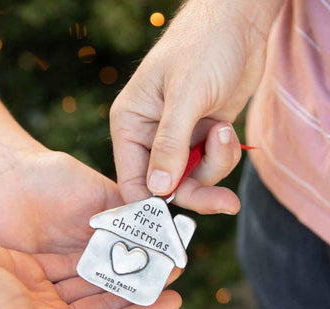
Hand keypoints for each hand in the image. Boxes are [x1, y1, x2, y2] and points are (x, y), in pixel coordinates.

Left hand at [0, 150, 183, 308]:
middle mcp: (93, 268)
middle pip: (122, 302)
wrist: (10, 177)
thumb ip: (130, 215)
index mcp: (111, 247)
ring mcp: (68, 282)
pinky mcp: (41, 290)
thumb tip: (167, 231)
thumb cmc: (57, 177)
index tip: (175, 304)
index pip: (139, 275)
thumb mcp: (102, 193)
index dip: (157, 291)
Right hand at [0, 238, 180, 308]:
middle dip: (140, 292)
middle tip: (174, 275)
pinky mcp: (38, 268)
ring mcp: (46, 292)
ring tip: (154, 257)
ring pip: (95, 282)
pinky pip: (76, 262)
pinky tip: (120, 244)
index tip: (173, 301)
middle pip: (107, 305)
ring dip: (123, 271)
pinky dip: (98, 255)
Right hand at [110, 0, 282, 209]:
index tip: (170, 224)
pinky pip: (211, 165)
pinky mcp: (201, 138)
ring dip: (214, 165)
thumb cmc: (202, 48)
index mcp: (131, 125)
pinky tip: (226, 128)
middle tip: (224, 203)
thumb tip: (158, 190)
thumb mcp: (185, 96)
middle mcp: (150, 137)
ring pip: (193, 179)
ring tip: (223, 131)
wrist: (237, 26)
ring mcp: (177, 139)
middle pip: (166, 186)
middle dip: (197, 193)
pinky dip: (223, 154)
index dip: (149, 204)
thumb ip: (170, 145)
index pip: (131, 179)